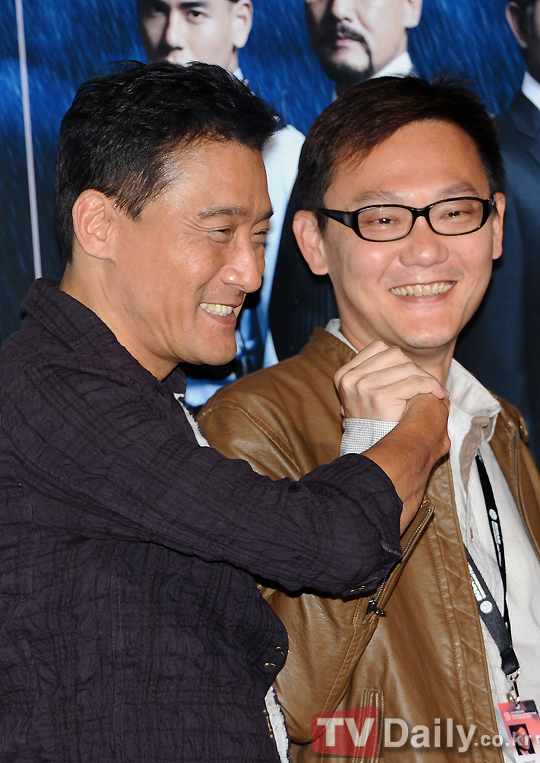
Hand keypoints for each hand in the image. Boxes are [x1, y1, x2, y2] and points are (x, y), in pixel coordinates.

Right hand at [334, 340, 448, 420]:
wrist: (372, 453)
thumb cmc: (373, 424)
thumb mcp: (364, 395)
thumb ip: (374, 374)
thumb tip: (399, 356)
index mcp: (344, 374)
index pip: (378, 347)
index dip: (399, 358)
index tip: (412, 371)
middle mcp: (350, 378)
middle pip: (394, 354)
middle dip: (415, 367)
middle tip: (428, 381)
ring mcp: (364, 387)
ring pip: (407, 367)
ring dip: (427, 377)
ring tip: (435, 389)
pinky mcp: (380, 397)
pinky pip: (415, 383)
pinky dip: (432, 386)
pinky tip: (438, 395)